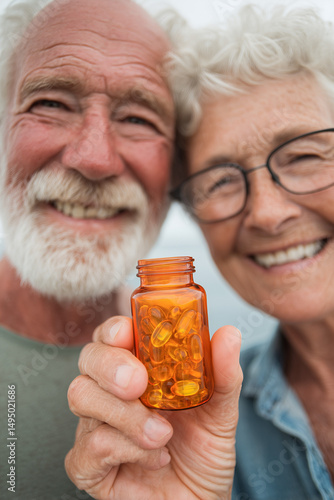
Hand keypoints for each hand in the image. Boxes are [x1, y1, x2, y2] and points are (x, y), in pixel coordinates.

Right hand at [65, 316, 242, 499]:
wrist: (201, 499)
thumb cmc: (203, 448)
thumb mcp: (220, 408)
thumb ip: (222, 372)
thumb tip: (229, 333)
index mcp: (138, 367)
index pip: (112, 334)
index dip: (115, 328)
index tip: (128, 332)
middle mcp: (111, 391)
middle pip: (89, 358)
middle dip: (111, 365)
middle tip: (139, 383)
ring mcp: (96, 425)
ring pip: (82, 396)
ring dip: (125, 414)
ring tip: (162, 434)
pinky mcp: (89, 464)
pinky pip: (88, 446)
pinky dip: (126, 450)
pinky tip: (156, 458)